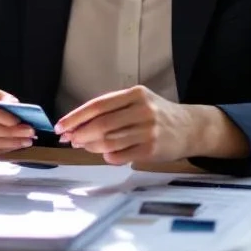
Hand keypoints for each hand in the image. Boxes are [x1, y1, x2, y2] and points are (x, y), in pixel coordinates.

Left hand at [54, 85, 197, 164]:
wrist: (190, 128)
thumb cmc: (157, 114)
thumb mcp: (138, 101)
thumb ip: (112, 110)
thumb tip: (77, 126)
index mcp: (136, 94)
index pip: (98, 105)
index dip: (75, 117)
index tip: (61, 126)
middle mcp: (142, 110)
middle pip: (101, 124)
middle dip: (80, 134)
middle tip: (69, 139)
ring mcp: (148, 131)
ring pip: (108, 141)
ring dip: (90, 146)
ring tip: (84, 146)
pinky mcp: (151, 150)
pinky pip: (120, 156)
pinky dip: (107, 156)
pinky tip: (106, 153)